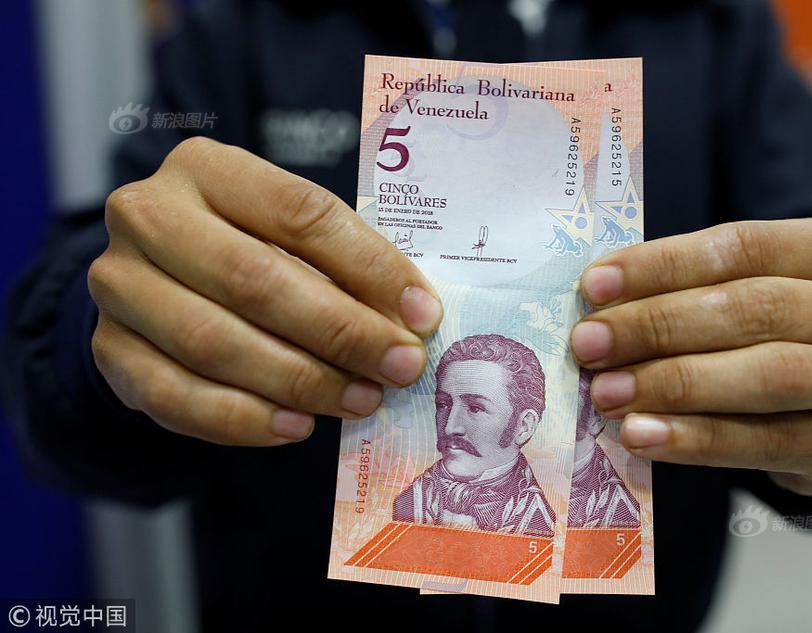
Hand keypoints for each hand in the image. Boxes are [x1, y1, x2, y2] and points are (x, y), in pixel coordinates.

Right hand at [89, 137, 441, 445]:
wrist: (158, 279)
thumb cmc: (247, 248)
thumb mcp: (290, 234)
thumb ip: (342, 265)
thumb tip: (412, 320)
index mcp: (206, 167)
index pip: (300, 213)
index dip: (370, 267)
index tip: (422, 315)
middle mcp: (149, 215)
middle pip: (253, 279)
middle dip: (340, 332)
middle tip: (399, 367)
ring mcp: (119, 284)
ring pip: (214, 342)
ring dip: (301, 381)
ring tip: (361, 399)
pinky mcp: (109, 349)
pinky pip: (178, 396)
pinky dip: (244, 420)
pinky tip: (298, 427)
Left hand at [570, 219, 811, 495]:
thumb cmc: (771, 335)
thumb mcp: (745, 292)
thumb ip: (688, 289)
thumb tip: (598, 303)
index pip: (744, 246)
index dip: (663, 264)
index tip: (593, 286)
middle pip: (755, 308)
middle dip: (658, 326)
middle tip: (587, 344)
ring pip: (769, 375)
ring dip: (675, 384)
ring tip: (607, 392)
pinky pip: (767, 442)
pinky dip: (695, 439)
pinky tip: (642, 435)